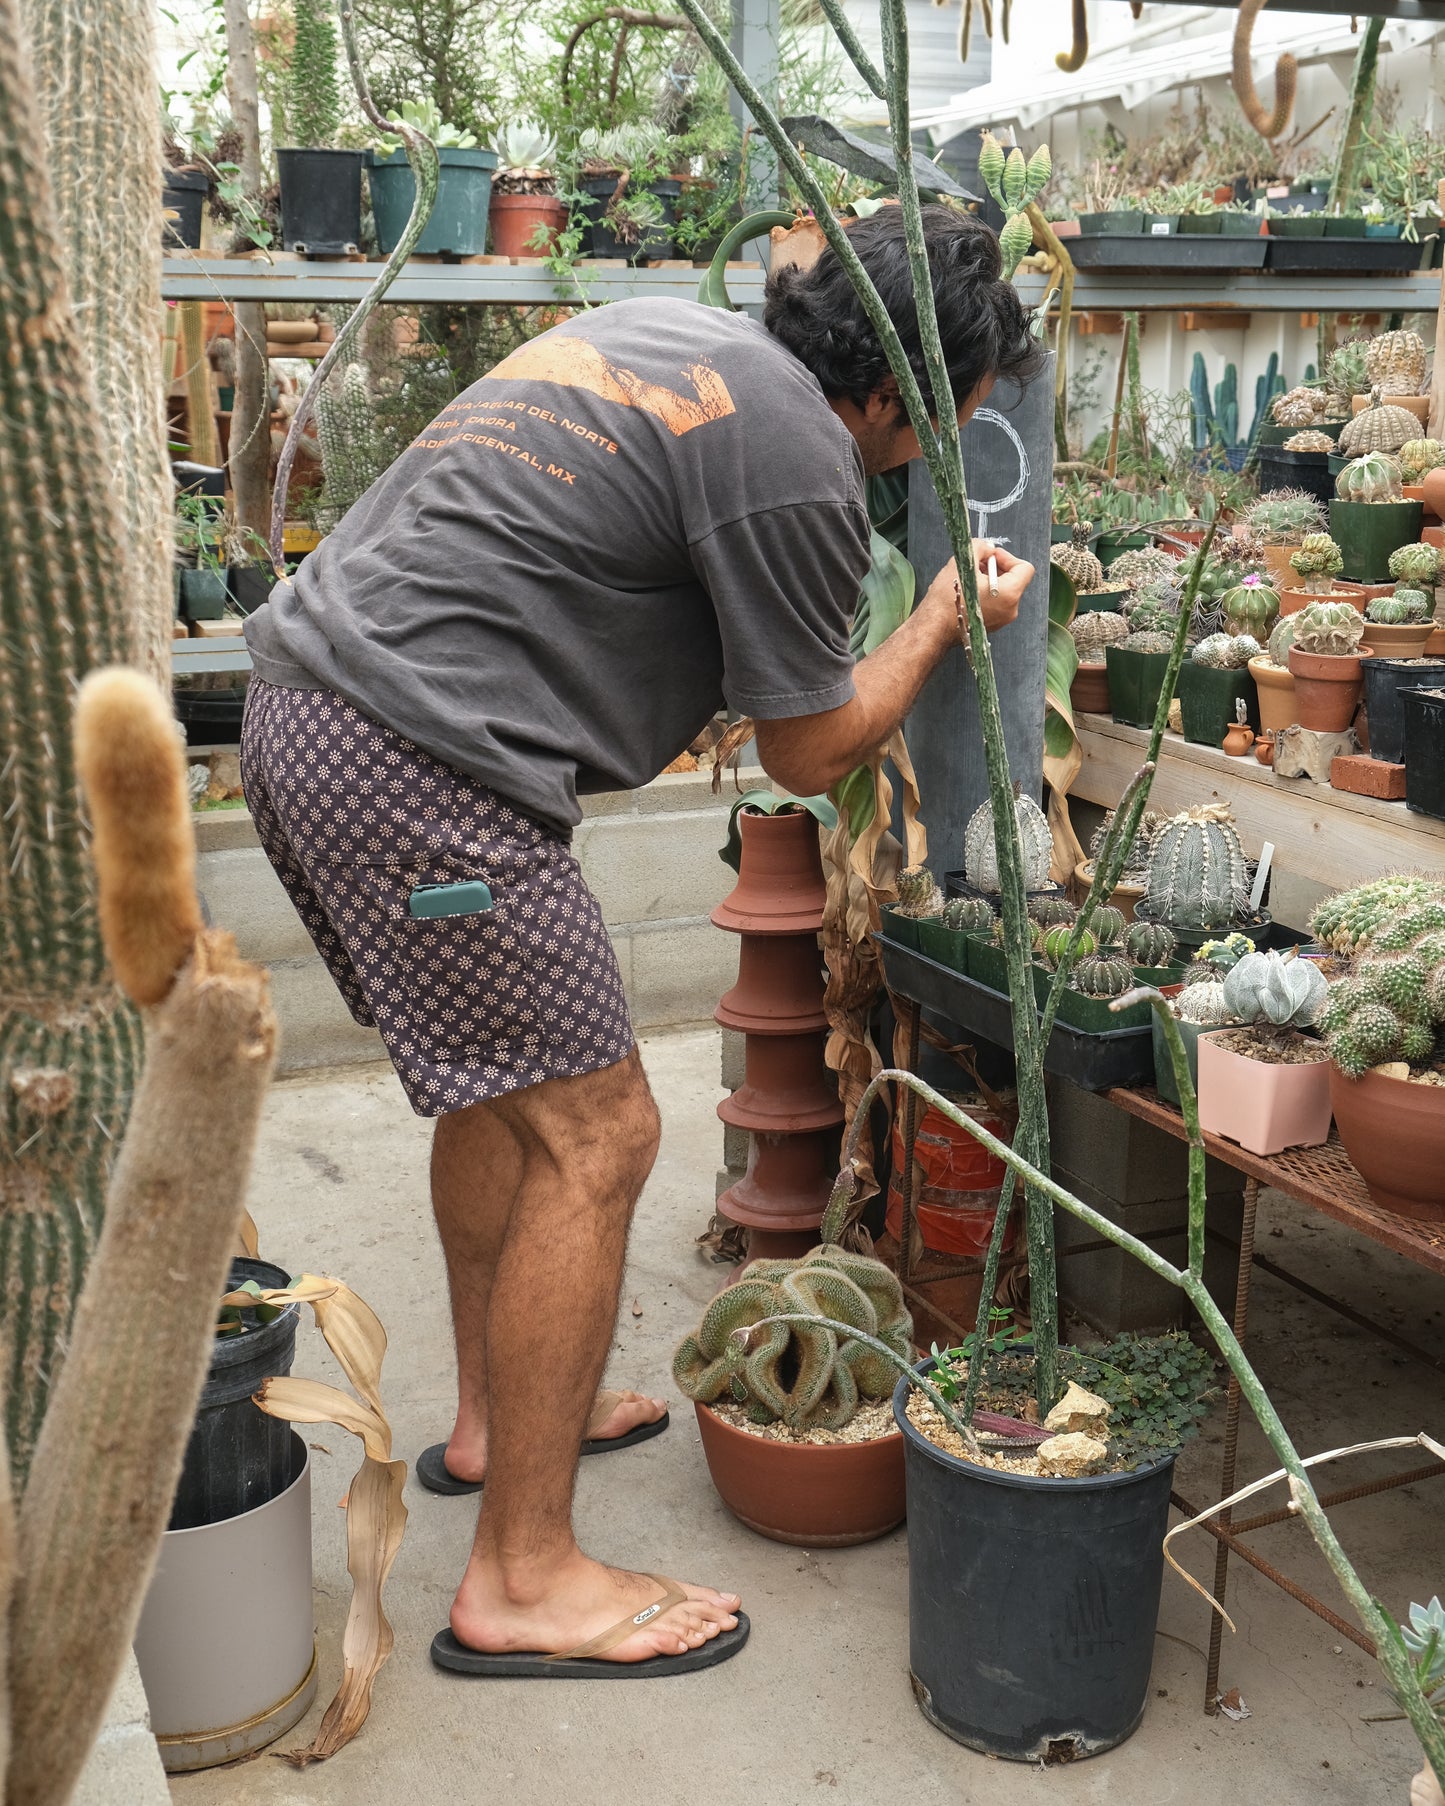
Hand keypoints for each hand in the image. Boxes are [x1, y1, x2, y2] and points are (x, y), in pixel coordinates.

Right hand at [921, 545, 1035, 638]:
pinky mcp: (992, 625)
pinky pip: (996, 604)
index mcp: (1009, 593)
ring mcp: (1002, 619)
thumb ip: (981, 547)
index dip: (1007, 557)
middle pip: (1014, 579)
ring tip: (970, 578)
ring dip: (990, 580)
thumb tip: (987, 548)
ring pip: (1004, 592)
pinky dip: (987, 594)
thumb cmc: (947, 600)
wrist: (934, 627)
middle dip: (996, 568)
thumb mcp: (963, 562)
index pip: (1024, 568)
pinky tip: (969, 592)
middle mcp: (1010, 609)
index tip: (991, 556)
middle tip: (978, 564)